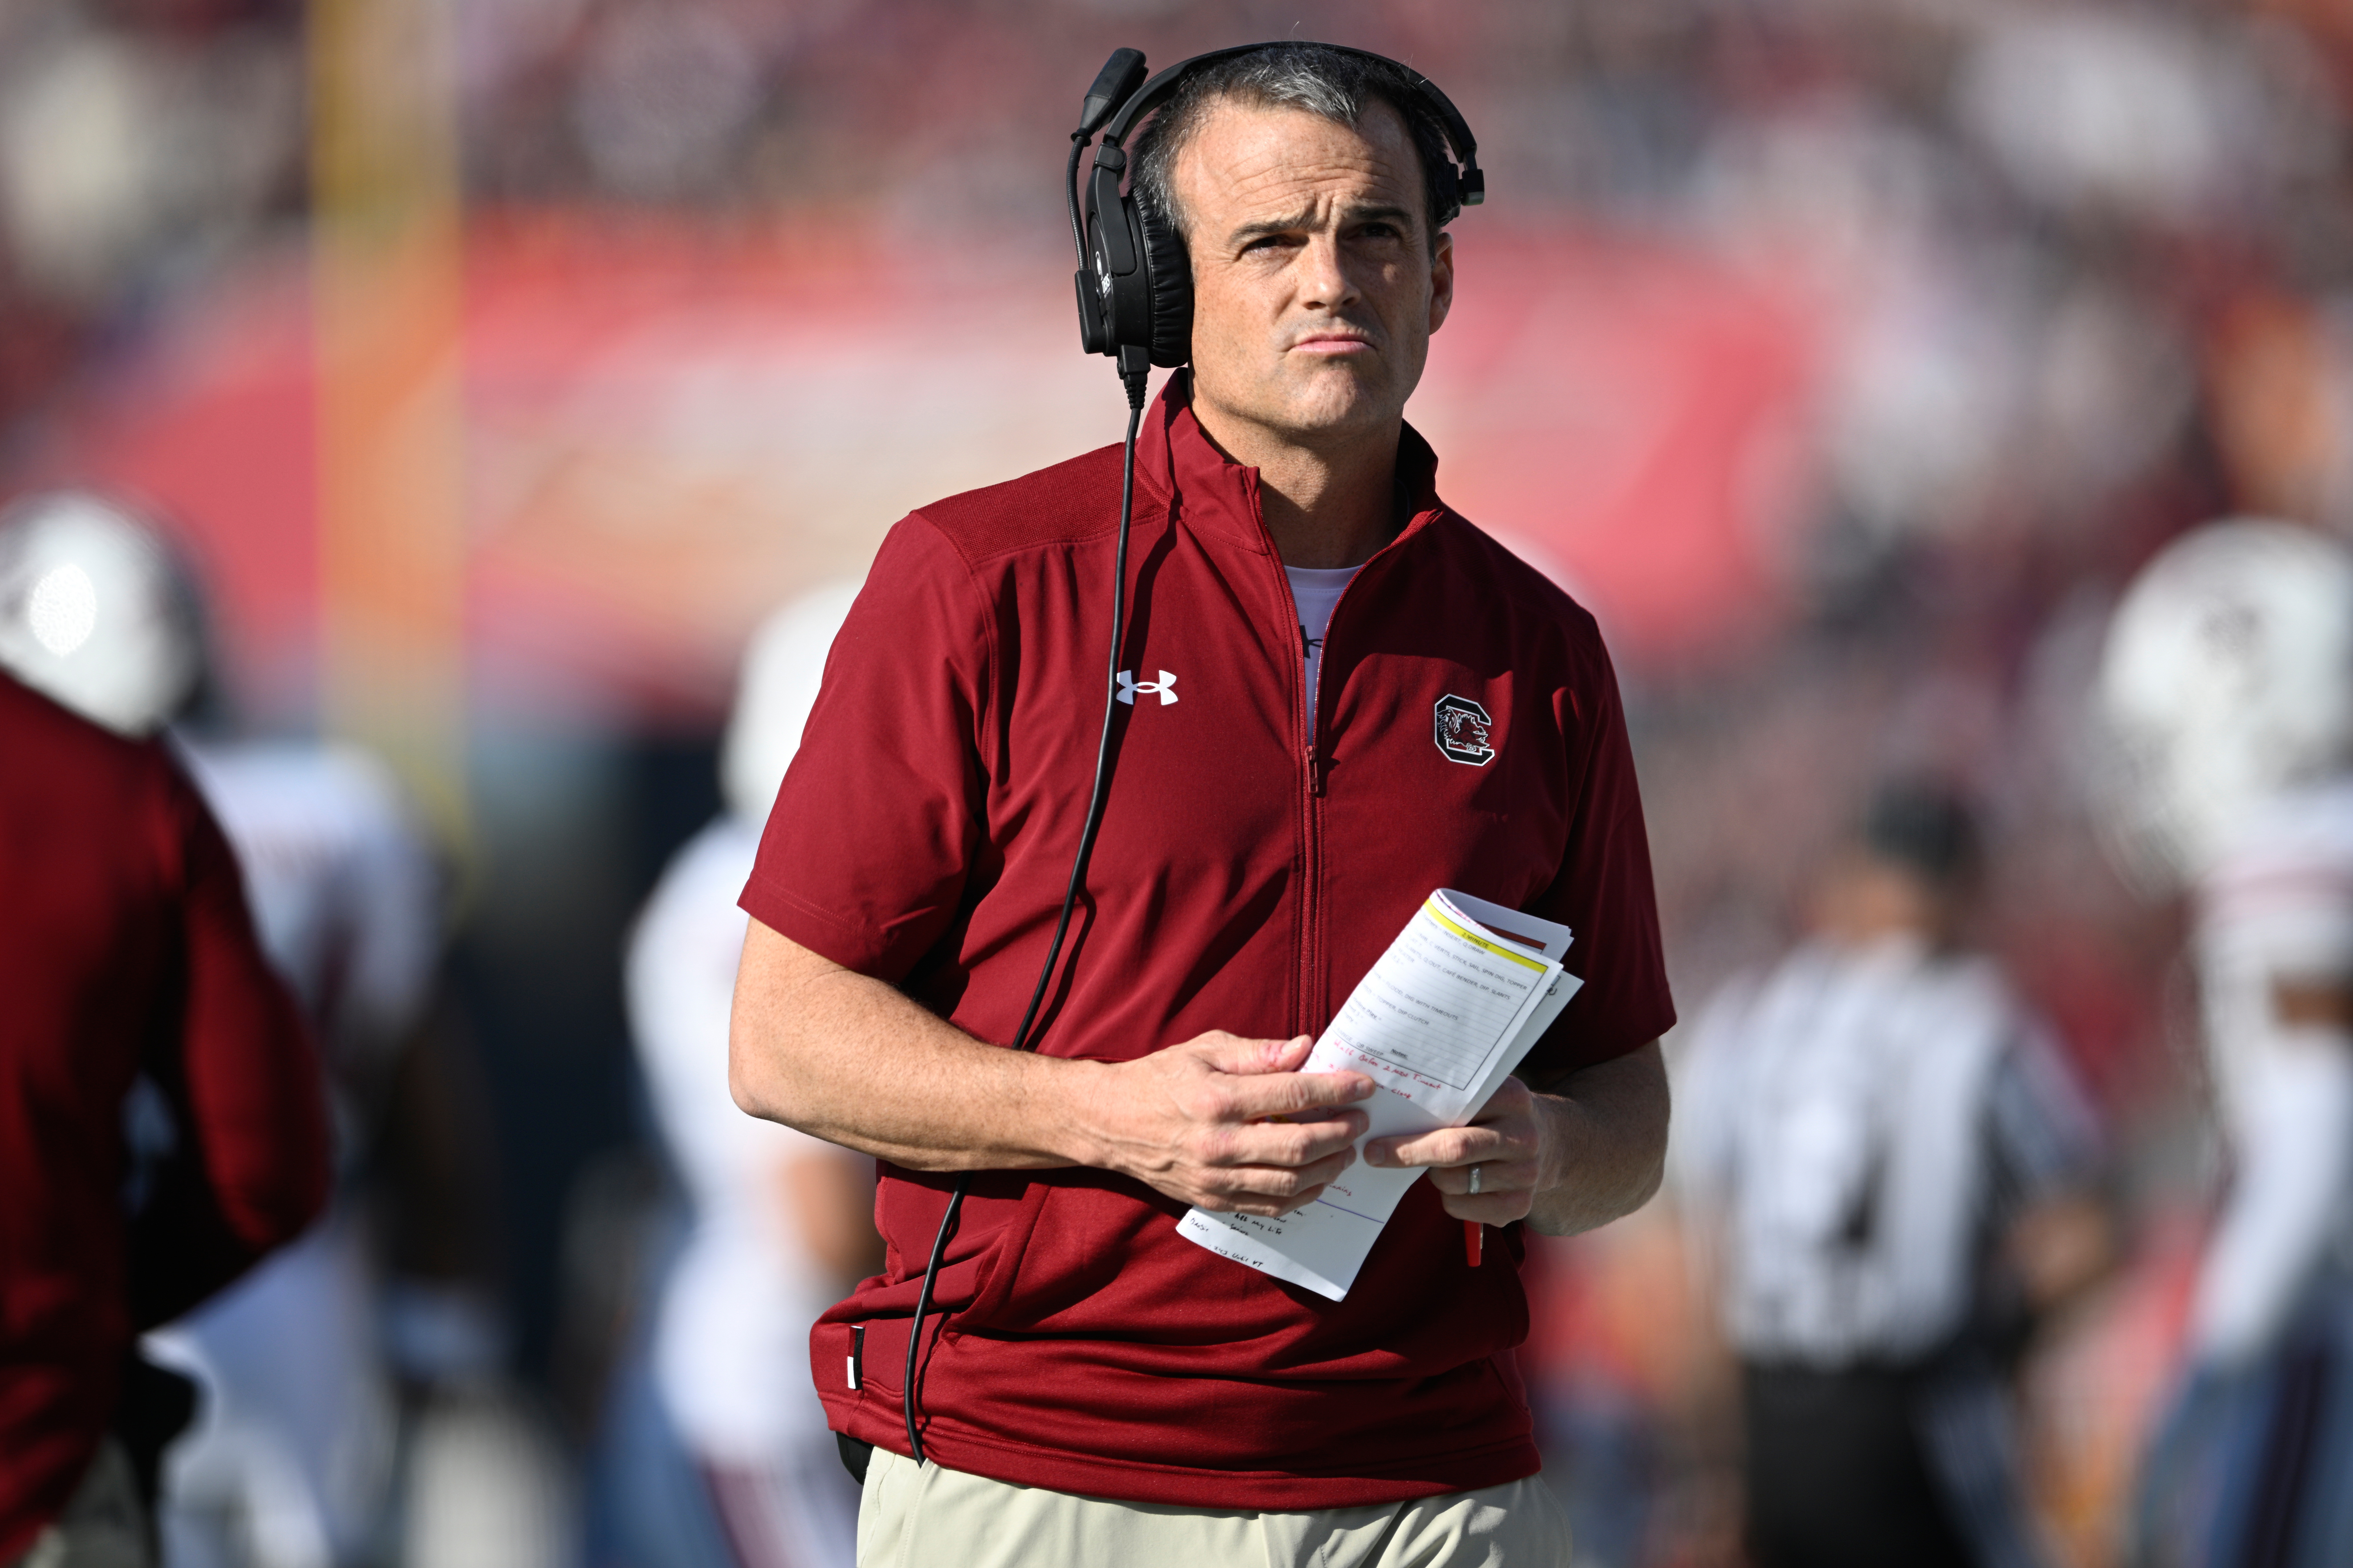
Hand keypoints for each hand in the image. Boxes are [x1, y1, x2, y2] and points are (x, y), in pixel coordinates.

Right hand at [1079, 1032, 1373, 1216]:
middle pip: (1299, 1145)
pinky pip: (1270, 1206)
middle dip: (1340, 1132)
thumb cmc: (1160, 1079)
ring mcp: (1215, 1178)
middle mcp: (1218, 1143)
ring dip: (1329, 1167)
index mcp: (1216, 1098)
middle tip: (1360, 1119)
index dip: (1336, 1090)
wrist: (1109, 1123)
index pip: (1293, 1094)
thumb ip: (1257, 1053)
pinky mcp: (1213, 1200)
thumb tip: (1305, 1048)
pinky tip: (1319, 1178)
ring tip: (1346, 1148)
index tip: (1363, 1085)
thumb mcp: (1204, 1050)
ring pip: (1290, 1183)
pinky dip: (1303, 1196)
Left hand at [1362, 1076, 1557, 1224]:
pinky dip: (1448, 1199)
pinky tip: (1459, 1184)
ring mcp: (1525, 1175)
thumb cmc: (1497, 1115)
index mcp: (1512, 1098)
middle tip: (1374, 1154)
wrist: (1551, 1145)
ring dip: (1433, 1175)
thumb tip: (1388, 1105)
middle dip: (1408, 1154)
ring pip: (1453, 1182)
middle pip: (1454, 1150)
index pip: (1456, 1111)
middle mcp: (1523, 1137)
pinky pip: (1462, 1207)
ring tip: (1436, 1164)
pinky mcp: (1519, 1205)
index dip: (1413, 1125)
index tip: (1375, 1133)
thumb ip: (1451, 1095)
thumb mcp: (1485, 1094)